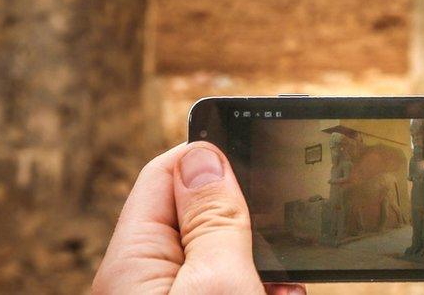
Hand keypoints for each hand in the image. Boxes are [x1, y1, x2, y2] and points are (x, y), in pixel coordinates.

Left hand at [92, 142, 303, 294]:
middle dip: (248, 213)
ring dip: (260, 256)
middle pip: (197, 213)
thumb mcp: (219, 284)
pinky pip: (225, 285)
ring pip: (220, 255)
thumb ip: (213, 218)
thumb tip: (204, 154)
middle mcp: (145, 281)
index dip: (212, 153)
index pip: (166, 174)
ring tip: (291, 274)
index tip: (260, 144)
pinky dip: (259, 286)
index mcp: (132, 262)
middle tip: (290, 221)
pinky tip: (283, 292)